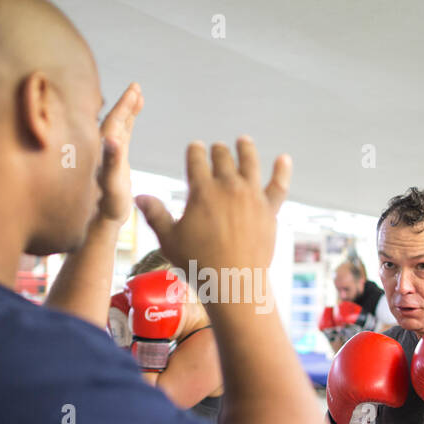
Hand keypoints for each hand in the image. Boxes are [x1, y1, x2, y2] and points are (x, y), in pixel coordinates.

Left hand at [95, 83, 143, 223]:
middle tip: (136, 87)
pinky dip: (129, 122)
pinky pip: (123, 134)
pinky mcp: (115, 158)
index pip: (113, 121)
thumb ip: (111, 161)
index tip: (134, 90)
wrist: (104, 217)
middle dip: (126, 103)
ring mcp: (108, 152)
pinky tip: (134, 115)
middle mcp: (102, 148)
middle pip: (115, 119)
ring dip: (128, 110)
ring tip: (138, 95)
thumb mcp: (111, 183)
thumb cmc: (107, 203)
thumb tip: (112, 139)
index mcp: (100, 150)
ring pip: (119, 124)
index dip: (124, 105)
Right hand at [136, 137, 289, 274]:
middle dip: (217, 151)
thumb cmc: (198, 263)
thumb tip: (139, 197)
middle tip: (216, 149)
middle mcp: (228, 187)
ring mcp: (252, 196)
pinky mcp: (269, 209)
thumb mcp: (169, 240)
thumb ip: (156, 215)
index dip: (194, 151)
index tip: (195, 147)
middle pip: (223, 157)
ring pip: (250, 162)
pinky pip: (278, 185)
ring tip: (243, 141)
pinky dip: (282, 170)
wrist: (234, 281)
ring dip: (245, 149)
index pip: (196, 160)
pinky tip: (283, 159)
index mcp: (202, 191)